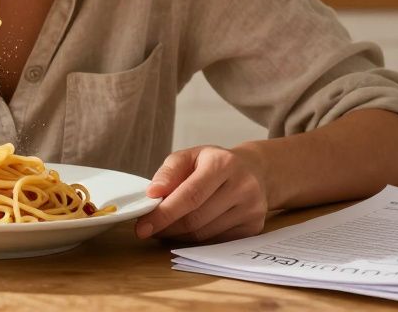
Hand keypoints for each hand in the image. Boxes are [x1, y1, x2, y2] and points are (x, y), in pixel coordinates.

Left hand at [134, 145, 268, 243]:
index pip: (190, 195)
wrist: (254, 170)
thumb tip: (152, 194)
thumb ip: (168, 173)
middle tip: (149, 228)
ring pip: (205, 235)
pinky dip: (196, 240)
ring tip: (166, 227)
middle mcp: (242, 186)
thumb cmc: (214, 163)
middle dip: (167, 227)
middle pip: (196, 219)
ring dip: (178, 235)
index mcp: (223, 164)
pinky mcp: (254, 227)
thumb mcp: (190, 156)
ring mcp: (251, 209)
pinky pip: (216, 242)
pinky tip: (187, 230)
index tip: (142, 226)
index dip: (164, 214)